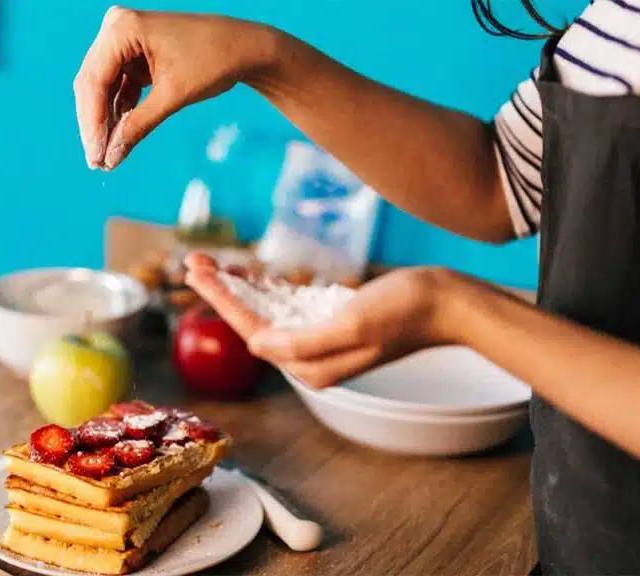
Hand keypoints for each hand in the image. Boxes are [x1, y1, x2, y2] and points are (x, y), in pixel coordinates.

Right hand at [74, 7, 279, 169]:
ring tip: (105, 157)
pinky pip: (117, 86)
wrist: (244, 47)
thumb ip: (138, 126)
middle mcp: (117, 28)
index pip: (95, 81)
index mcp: (123, 28)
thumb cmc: (213, 61)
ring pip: (102, 88)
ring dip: (105, 121)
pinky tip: (117, 138)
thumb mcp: (173, 97)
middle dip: (95, 125)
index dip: (93, 123)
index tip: (95, 156)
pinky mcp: (133, 54)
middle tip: (96, 161)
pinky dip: (119, 112)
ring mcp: (124, 40)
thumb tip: (111, 157)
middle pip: (93, 84)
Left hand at [183, 253, 460, 387]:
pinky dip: (266, 288)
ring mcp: (322, 338)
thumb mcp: (351, 324)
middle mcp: (312, 358)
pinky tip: (249, 274)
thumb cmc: (404, 310)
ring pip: (267, 310)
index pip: (252, 331)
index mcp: (311, 365)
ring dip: (238, 286)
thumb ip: (302, 341)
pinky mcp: (333, 320)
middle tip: (192, 262)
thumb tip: (257, 345)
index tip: (196, 274)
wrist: (447, 303)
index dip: (221, 300)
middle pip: (253, 320)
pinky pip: (288, 305)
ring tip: (209, 263)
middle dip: (221, 290)